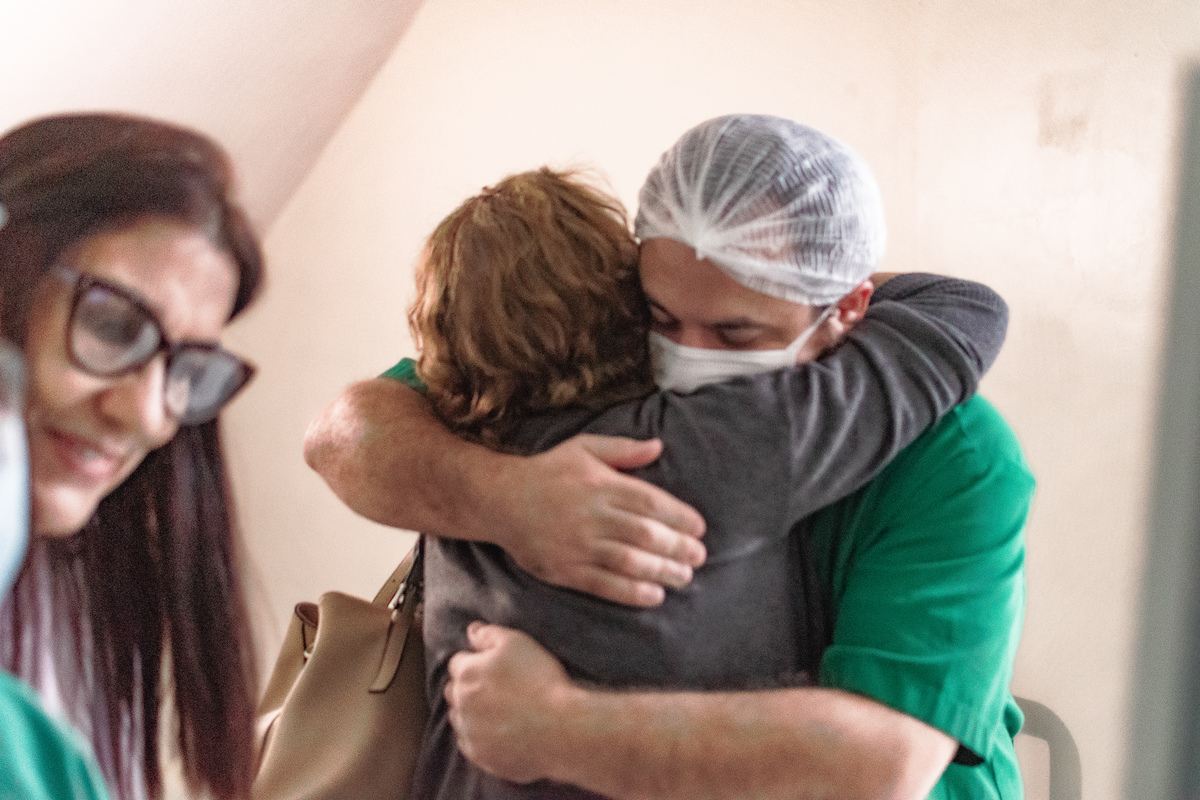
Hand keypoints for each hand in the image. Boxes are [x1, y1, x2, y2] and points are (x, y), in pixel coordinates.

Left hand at [445, 623, 575, 783]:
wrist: (562, 729)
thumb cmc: (541, 681)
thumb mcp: (518, 643)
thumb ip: (488, 634)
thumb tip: (471, 631)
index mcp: (466, 673)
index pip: (458, 662)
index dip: (477, 661)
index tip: (496, 667)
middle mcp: (461, 704)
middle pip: (454, 691)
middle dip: (469, 687)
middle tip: (499, 688)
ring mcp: (470, 733)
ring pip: (462, 719)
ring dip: (473, 714)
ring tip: (503, 711)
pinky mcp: (481, 757)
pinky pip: (473, 744)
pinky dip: (482, 738)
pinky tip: (505, 732)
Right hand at [494, 434, 706, 606]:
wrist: (500, 500)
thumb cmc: (547, 471)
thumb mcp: (583, 448)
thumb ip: (622, 449)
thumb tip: (659, 446)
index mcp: (600, 485)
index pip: (649, 502)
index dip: (679, 517)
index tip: (699, 527)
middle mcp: (591, 515)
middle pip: (644, 534)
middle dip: (677, 547)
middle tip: (699, 557)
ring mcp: (577, 545)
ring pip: (628, 562)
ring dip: (661, 572)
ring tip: (684, 577)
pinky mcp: (564, 570)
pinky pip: (604, 584)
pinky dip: (631, 593)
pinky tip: (654, 596)